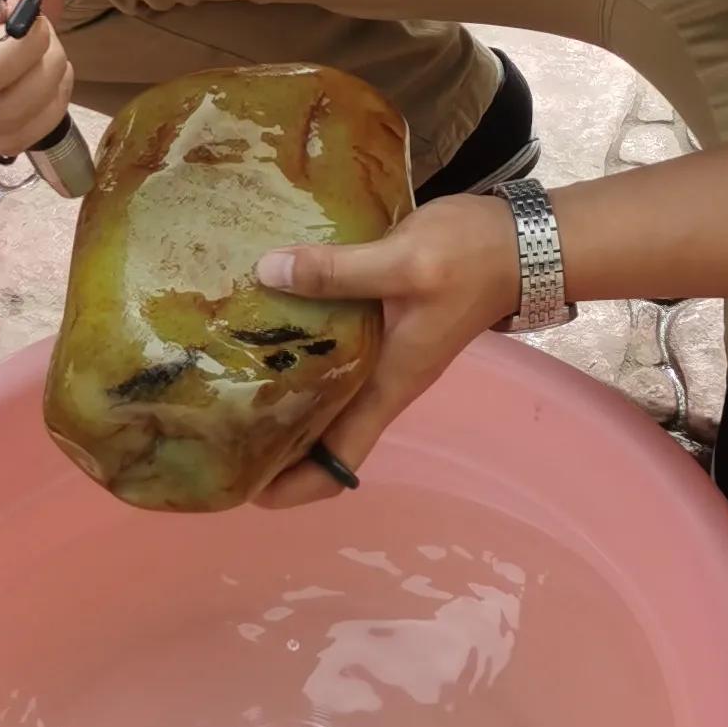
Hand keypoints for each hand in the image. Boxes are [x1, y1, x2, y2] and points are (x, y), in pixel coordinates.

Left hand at [251, 195, 522, 507]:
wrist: (519, 241)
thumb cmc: (471, 259)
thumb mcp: (404, 262)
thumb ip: (338, 270)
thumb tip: (267, 271)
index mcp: (388, 386)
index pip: (341, 462)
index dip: (293, 485)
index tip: (241, 483)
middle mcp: (380, 381)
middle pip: (319, 437)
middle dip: (268, 442)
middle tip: (209, 425)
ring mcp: (380, 355)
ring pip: (320, 395)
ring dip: (277, 395)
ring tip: (220, 375)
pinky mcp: (377, 325)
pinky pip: (326, 353)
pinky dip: (294, 351)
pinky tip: (259, 320)